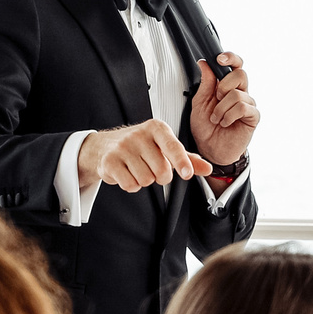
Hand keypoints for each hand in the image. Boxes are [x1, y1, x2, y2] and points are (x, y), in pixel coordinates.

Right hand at [78, 119, 212, 193]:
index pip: (173, 146)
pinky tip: (127, 174)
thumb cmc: (139, 146)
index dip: (181, 162)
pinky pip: (130, 184)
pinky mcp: (110, 162)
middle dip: (161, 177)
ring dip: (145, 181)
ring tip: (137, 169)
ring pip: (146, 180)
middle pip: (161, 170)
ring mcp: (123, 148)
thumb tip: (208, 168)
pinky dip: (131, 185)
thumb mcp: (164, 147)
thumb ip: (187, 158)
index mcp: (156, 128)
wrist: (104, 146)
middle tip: (153, 169)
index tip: (187, 173)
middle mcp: (139, 135)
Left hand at [188, 52, 259, 166]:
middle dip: (223, 86)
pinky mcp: (253, 116)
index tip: (219, 59)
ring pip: (238, 94)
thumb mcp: (199, 103)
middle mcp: (240, 92)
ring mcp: (248, 104)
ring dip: (221, 108)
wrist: (210, 149)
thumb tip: (204, 63)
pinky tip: (225, 122)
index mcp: (227, 85)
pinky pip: (243, 107)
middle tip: (216, 99)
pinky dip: (229, 115)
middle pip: (241, 74)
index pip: (235, 65)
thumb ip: (205, 83)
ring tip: (216, 118)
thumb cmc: (206, 128)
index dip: (230, 58)